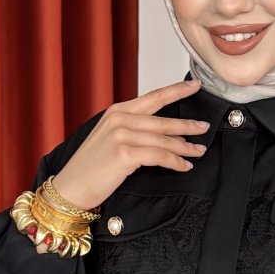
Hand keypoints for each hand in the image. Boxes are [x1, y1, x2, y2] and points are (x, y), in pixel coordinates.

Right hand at [35, 78, 210, 252]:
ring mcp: (121, 135)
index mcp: (116, 112)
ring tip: (199, 151)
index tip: (195, 85)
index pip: (153, 97)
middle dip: (187, 125)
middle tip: (205, 128)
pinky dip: (175, 162)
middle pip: (163, 120)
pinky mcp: (125, 154)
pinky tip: (184, 166)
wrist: (70, 188)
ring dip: (185, 147)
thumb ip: (131, 129)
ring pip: (164, 140)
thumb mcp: (109, 139)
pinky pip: (159, 156)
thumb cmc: (90, 168)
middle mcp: (119, 119)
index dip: (176, 90)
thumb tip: (162, 133)